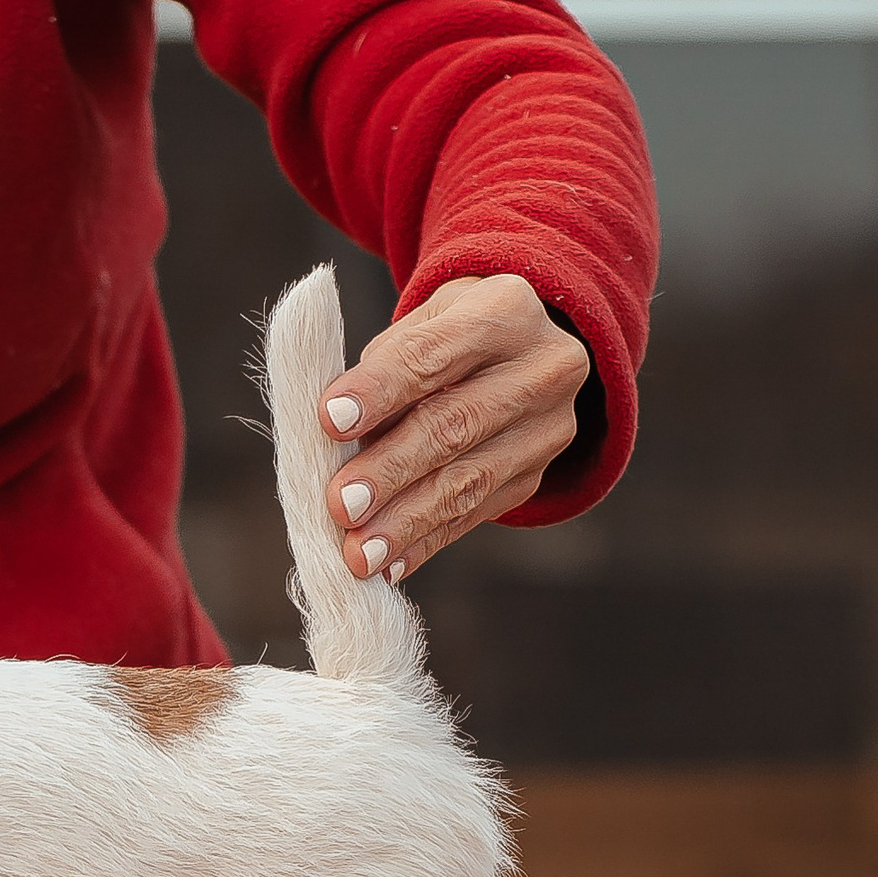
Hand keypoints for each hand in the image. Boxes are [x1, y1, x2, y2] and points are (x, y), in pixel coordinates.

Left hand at [317, 274, 590, 580]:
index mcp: (505, 311)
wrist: (517, 352)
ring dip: (407, 523)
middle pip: (456, 424)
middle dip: (391, 470)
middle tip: (341, 505)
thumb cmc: (442, 340)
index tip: (329, 421)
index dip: (380, 389)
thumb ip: (377, 376)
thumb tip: (330, 446)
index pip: (433, 354)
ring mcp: (548, 428)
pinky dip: (426, 542)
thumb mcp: (415, 329)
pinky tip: (389, 565)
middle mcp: (542, 368)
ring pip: (470, 481)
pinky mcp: (536, 476)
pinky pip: (475, 514)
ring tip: (359, 553)